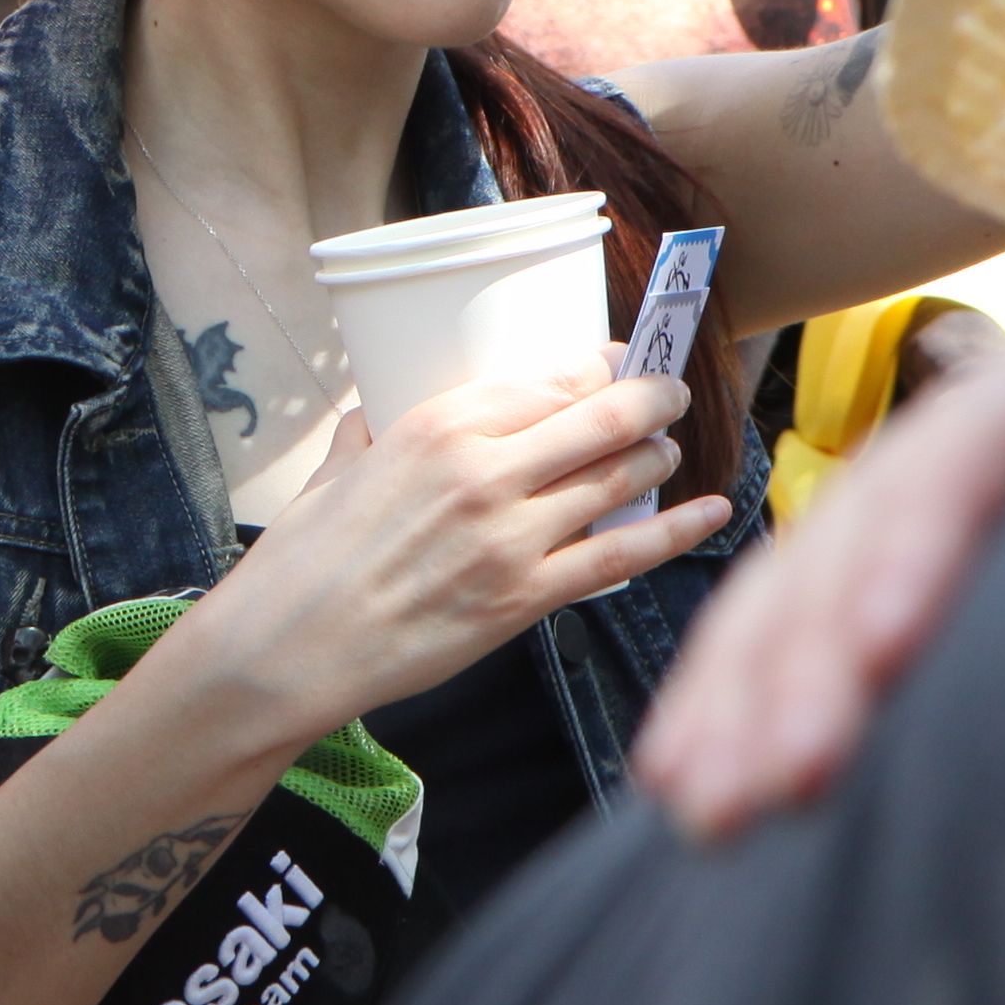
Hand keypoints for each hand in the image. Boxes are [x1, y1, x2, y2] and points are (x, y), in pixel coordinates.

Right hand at [195, 368, 731, 745]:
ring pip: (618, 478)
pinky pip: (621, 557)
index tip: (621, 359)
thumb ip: (368, 433)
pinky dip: (676, 532)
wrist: (291, 645)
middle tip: (671, 391)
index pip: (551, 376)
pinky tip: (713, 513)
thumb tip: (375, 416)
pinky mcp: (524, 598)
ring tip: (668, 448)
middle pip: (602, 416)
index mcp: (438, 424)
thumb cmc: (304, 558)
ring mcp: (511, 537)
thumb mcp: (336, 468)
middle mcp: (485, 470)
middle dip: (652, 396)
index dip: (602, 363)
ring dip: (657, 456)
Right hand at [634, 200, 1004, 838]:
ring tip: (715, 809)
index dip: (918, 540)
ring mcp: (946, 501)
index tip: (879, 655)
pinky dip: (735, 697)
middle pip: (872, 518)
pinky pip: (795, 626)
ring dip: (748, 691)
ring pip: (811, 578)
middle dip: (806, 652)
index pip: (981, 444)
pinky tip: (687, 783)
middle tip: (782, 782)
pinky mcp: (909, 574)